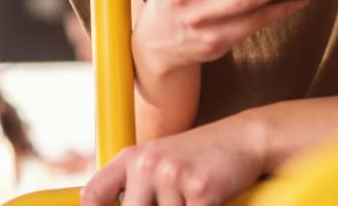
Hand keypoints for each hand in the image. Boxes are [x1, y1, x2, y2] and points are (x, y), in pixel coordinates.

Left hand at [80, 113, 268, 205]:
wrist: (244, 138)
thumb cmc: (202, 155)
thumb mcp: (160, 161)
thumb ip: (136, 185)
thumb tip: (121, 205)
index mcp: (132, 158)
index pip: (93, 194)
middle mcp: (147, 165)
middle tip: (174, 201)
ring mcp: (172, 177)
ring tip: (192, 196)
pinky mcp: (200, 190)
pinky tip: (208, 198)